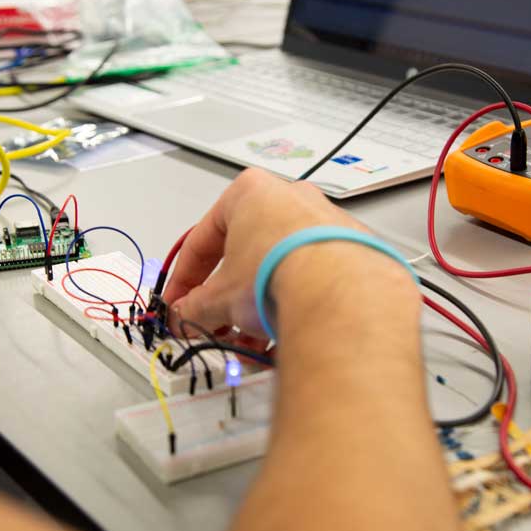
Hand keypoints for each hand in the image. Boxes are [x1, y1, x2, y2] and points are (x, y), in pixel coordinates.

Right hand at [163, 168, 369, 337]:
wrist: (339, 292)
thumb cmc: (281, 271)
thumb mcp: (220, 298)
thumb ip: (194, 308)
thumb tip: (185, 316)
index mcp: (250, 193)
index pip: (203, 239)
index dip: (184, 279)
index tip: (180, 302)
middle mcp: (290, 199)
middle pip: (245, 255)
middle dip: (228, 296)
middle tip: (217, 322)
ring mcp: (324, 222)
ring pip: (279, 267)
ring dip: (258, 305)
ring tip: (251, 338)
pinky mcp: (351, 249)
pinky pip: (311, 276)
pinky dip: (293, 301)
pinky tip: (284, 331)